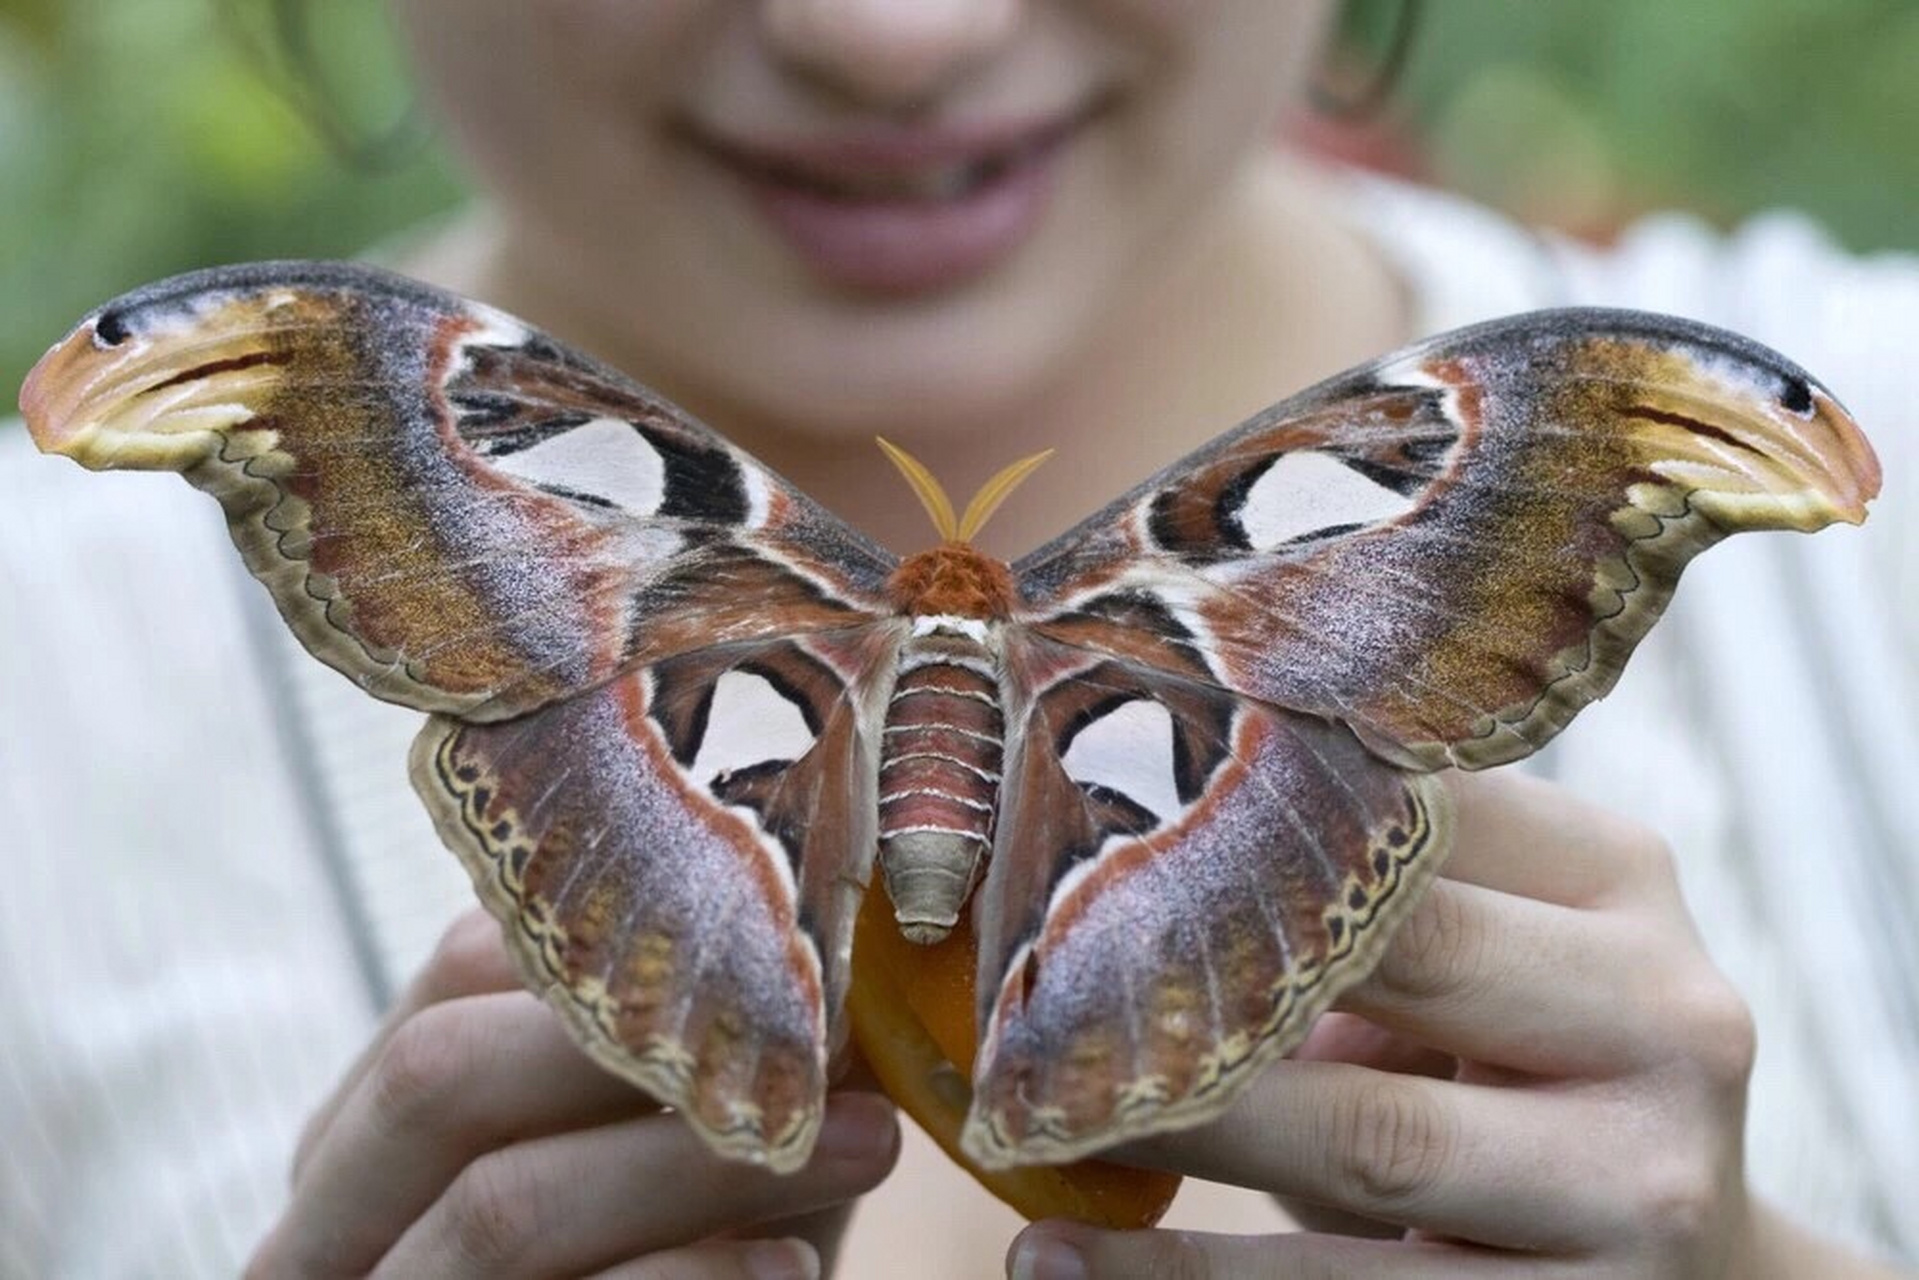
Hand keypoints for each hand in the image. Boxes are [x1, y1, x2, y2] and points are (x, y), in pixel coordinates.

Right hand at [248, 909, 899, 1278]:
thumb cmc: (688, 1262)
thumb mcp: (689, 1153)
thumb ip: (716, 1059)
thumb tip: (824, 946)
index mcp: (378, 1121)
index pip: (456, 968)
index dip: (615, 949)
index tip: (783, 950)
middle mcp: (337, 1208)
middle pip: (438, 1075)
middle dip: (641, 1049)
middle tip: (816, 1042)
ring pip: (504, 1206)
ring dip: (699, 1166)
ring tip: (867, 1144)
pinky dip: (689, 1278)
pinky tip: (791, 1266)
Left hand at [1007, 772, 1894, 1278]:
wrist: (1680, 1257)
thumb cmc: (1509, 1065)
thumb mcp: (1477, 949)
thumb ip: (1360, 888)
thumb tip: (1096, 834)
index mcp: (1620, 881)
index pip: (1421, 805)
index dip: (1252, 800)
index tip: (1085, 799)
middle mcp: (1666, 1012)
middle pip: (1401, 954)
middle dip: (1201, 954)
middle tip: (1031, 956)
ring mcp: (1645, 1179)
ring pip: (1366, 1140)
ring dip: (1171, 1124)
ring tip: (1022, 1115)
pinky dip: (1189, 1278)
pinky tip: (1055, 1260)